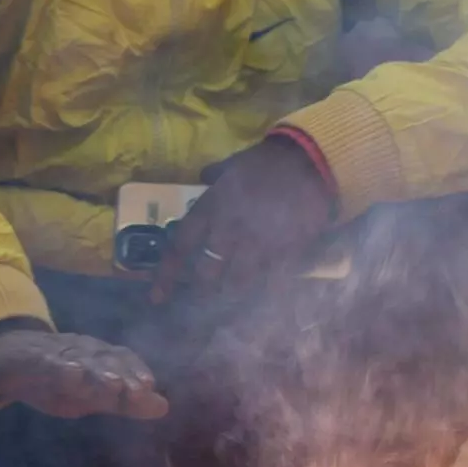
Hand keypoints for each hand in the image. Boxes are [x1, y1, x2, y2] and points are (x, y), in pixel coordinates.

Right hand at [0, 323, 171, 419]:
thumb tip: (164, 407)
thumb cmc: (54, 379)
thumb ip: (124, 403)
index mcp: (97, 356)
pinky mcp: (31, 358)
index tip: (149, 387)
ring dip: (98, 370)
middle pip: (105, 357)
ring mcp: (56, 351)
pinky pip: (47, 362)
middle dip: (123, 373)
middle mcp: (81, 348)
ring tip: (113, 384)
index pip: (122, 357)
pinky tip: (72, 374)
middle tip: (137, 391)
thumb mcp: (89, 396)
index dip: (136, 369)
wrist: (4, 359)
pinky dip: (60, 367)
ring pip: (80, 357)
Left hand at [150, 137, 338, 305]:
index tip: (157, 298)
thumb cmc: (267, 161)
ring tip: (232, 306)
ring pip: (238, 284)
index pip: (180, 247)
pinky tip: (267, 297)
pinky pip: (272, 283)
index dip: (167, 275)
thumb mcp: (233, 164)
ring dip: (232, 295)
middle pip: (207, 274)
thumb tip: (203, 176)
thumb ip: (216, 175)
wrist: (309, 160)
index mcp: (210, 209)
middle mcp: (228, 231)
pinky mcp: (285, 253)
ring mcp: (257, 245)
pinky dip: (267, 291)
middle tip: (203, 303)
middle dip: (202, 292)